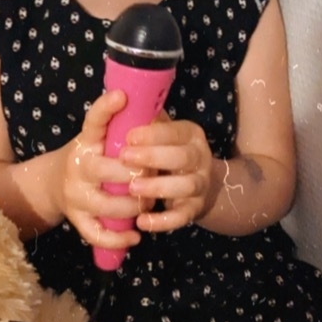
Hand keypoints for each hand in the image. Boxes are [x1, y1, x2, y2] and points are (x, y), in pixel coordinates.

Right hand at [55, 90, 153, 250]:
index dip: (106, 108)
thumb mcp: (101, 137)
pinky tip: (136, 235)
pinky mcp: (77, 220)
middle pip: (109, 170)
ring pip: (109, 205)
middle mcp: (77, 166)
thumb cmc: (92, 155)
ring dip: (135, 205)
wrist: (53, 183)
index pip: (93, 121)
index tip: (122, 95)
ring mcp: (75, 196)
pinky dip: (119, 238)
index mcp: (86, 141)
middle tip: (154, 175)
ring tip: (149, 202)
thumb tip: (155, 107)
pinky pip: (98, 235)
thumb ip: (124, 125)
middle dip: (138, 175)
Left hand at [120, 113, 213, 232]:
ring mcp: (200, 184)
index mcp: (190, 134)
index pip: (175, 131)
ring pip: (186, 186)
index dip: (153, 134)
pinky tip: (142, 221)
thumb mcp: (160, 132)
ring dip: (159, 187)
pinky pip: (182, 216)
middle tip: (125, 157)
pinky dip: (163, 221)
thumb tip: (120, 99)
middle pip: (183, 157)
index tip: (129, 136)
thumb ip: (146, 120)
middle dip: (153, 157)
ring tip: (133, 188)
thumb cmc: (165, 150)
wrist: (194, 180)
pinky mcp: (194, 208)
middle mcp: (201, 157)